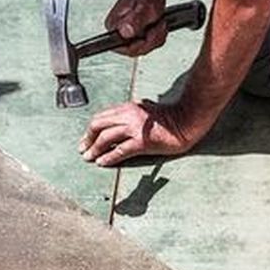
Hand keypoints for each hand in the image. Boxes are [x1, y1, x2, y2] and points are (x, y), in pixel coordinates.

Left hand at [79, 100, 198, 166]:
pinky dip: (108, 158)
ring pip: (105, 138)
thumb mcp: (147, 109)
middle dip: (88, 138)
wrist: (186, 122)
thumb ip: (133, 113)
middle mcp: (129, 115)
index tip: (86, 138)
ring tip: (89, 158)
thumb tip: (120, 122)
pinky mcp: (142, 142)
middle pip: (98, 125)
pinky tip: (102, 162)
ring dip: (94, 150)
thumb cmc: (170, 117)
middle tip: (83, 149)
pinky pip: (120, 151)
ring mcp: (135, 128)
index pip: (102, 117)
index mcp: (129, 107)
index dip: (91, 129)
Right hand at [106, 0, 167, 56]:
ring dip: (156, 36)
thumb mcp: (146, 6)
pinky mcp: (135, 34)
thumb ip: (136, 20)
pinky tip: (158, 23)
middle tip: (158, 23)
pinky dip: (158, 35)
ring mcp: (126, 34)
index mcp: (113, 26)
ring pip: (145, 48)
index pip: (123, 48)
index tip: (149, 33)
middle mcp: (117, 31)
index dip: (140, 45)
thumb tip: (125, 32)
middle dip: (152, 39)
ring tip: (158, 20)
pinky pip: (149, 44)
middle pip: (136, 50)